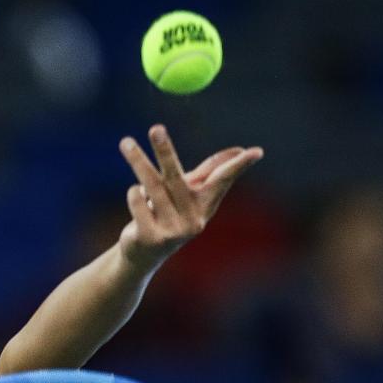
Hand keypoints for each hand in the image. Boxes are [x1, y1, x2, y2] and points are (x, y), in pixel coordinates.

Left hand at [117, 124, 263, 269]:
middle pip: (176, 178)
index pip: (222, 181)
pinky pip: (138, 203)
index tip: (257, 151)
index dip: (238, 166)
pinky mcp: (150, 237)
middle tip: (156, 128)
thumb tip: (239, 150)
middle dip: (165, 151)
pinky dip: (134, 193)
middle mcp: (192, 219)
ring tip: (126, 143)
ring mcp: (171, 231)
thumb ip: (209, 172)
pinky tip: (135, 194)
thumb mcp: (190, 195)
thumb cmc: (170, 216)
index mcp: (205, 206)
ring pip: (152, 186)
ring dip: (138, 161)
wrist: (144, 255)